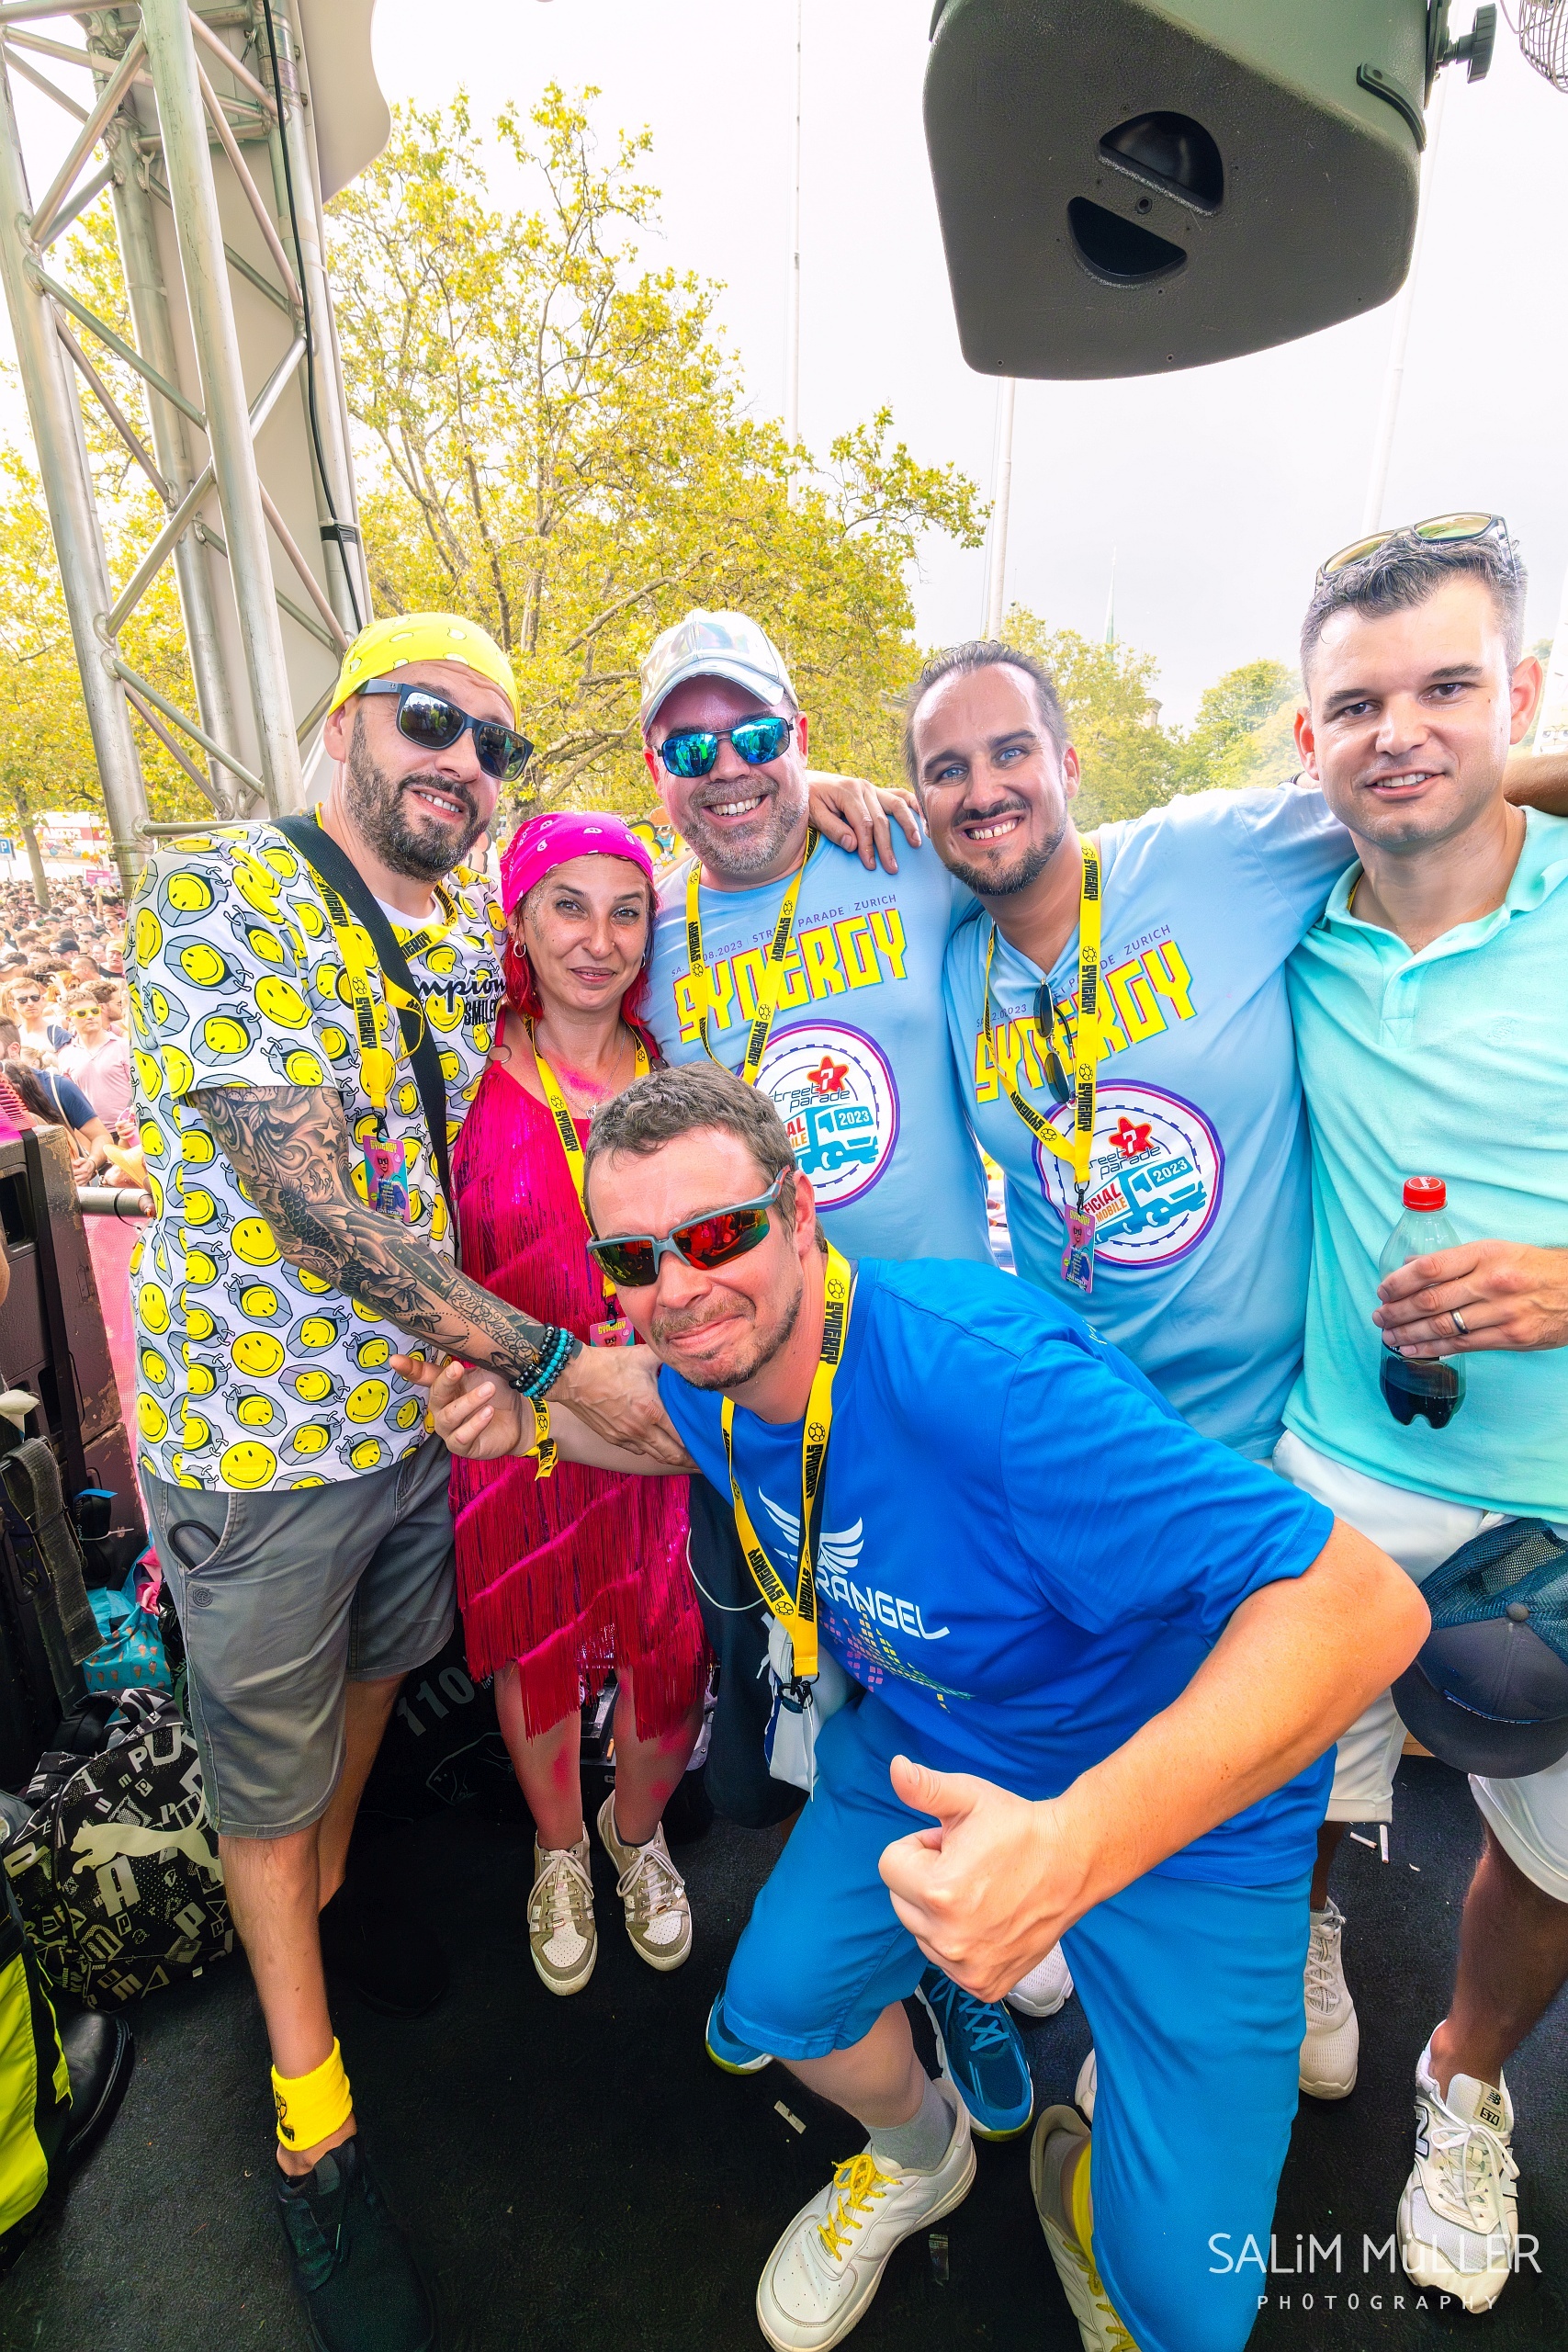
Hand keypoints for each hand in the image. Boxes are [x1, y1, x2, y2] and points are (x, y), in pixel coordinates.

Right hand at [392, 1354, 523, 1458]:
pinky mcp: (462, 1447)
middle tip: (458, 1367)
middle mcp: (442, 1407)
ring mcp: (450, 1429)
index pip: (423, 1375)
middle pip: (435, 1394)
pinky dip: (475, 1423)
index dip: (409, 1368)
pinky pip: (462, 1436)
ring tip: (488, 1390)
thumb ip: (473, 1358)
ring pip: (449, 1416)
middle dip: (445, 1381)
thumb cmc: (499, 1391)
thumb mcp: (487, 1370)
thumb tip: (470, 1335)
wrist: (520, 1418)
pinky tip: (489, 1412)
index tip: (394, 1360)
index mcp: (445, 1386)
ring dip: (469, 1402)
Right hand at [551, 1341, 690, 1463]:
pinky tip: (654, 1443)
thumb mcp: (643, 1356)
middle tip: (701, 1462)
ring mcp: (624, 1437)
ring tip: (681, 1456)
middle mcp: (640, 1430)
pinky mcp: (611, 1437)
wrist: (572, 1376)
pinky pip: (635, 1449)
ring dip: (668, 1456)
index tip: (709, 1449)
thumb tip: (685, 1357)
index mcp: (653, 1411)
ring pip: (652, 1454)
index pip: (681, 1438)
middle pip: (669, 1454)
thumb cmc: (608, 1364)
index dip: (697, 1447)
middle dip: (687, 1461)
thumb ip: (667, 1359)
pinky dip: (648, 1449)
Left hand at [804, 770, 922, 872]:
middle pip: (882, 819)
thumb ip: (832, 829)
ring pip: (896, 806)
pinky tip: (922, 817)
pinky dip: (912, 804)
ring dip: (908, 825)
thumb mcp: (814, 814)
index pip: (865, 824)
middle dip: (887, 845)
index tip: (871, 865)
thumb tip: (854, 845)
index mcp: (848, 791)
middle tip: (892, 867)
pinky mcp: (875, 790)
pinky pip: (898, 795)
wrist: (806, 781)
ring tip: (916, 844)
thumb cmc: (808, 799)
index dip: (869, 846)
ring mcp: (871, 787)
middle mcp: (863, 787)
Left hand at [877, 1756, 1089, 2001]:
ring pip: (922, 1933)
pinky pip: (948, 1963)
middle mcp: (949, 1940)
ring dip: (939, 1913)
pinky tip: (990, 1920)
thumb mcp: (969, 1797)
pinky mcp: (986, 1985)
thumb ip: (925, 1788)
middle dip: (925, 1879)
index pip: (889, 1865)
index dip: (920, 1847)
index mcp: (938, 1893)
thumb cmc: (1018, 1827)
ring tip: (981, 1891)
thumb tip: (896, 1766)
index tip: (953, 1844)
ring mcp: (968, 1968)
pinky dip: (960, 1942)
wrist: (1075, 1862)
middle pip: (901, 1901)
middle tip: (968, 1866)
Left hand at [1374, 1240, 1567, 1355]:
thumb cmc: (1532, 1268)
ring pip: (1444, 1326)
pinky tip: (1412, 1350)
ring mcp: (1502, 1311)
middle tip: (1379, 1316)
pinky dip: (1433, 1349)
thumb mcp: (1496, 1250)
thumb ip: (1453, 1259)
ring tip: (1388, 1336)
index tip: (1383, 1290)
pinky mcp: (1511, 1337)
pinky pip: (1463, 1345)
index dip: (1400, 1281)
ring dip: (1409, 1334)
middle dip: (1398, 1311)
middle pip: (1432, 1300)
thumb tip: (1410, 1264)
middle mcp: (1492, 1281)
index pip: (1430, 1267)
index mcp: (1485, 1254)